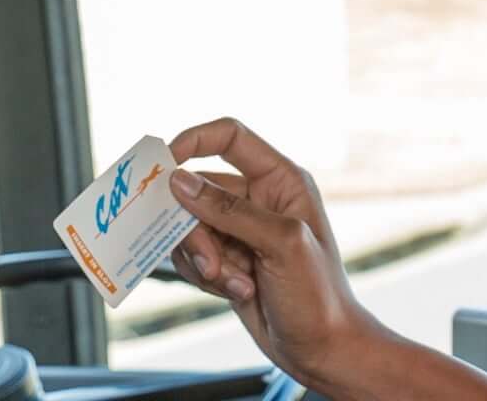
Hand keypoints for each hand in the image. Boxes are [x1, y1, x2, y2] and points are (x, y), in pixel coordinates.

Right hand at [165, 117, 385, 392]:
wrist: (322, 350)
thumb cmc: (319, 295)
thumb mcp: (280, 244)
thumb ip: (229, 210)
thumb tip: (180, 181)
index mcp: (281, 181)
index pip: (230, 137)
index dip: (193, 141)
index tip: (164, 164)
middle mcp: (258, 200)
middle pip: (198, 189)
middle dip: (195, 229)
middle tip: (211, 261)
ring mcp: (240, 231)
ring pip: (189, 226)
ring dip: (203, 258)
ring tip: (233, 283)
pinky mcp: (226, 260)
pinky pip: (192, 254)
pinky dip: (205, 276)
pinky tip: (235, 292)